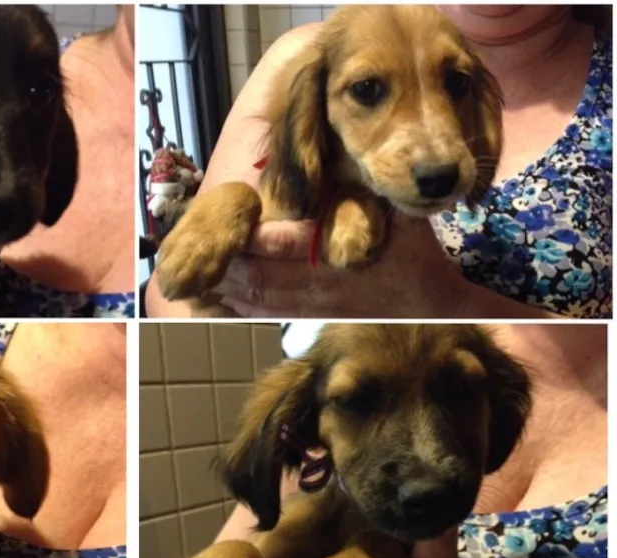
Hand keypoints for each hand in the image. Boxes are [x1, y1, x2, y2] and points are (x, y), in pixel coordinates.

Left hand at [213, 215, 465, 317]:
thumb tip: (348, 155)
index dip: (255, 236)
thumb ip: (373, 191)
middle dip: (231, 264)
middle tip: (208, 248)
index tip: (237, 222)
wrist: (430, 310)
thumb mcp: (402, 217)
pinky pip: (268, 318)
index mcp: (340, 253)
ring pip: (259, 301)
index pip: (287, 244)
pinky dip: (243, 307)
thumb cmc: (414, 256)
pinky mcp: (310, 323)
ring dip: (231, 287)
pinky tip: (227, 293)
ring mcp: (313, 309)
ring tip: (207, 270)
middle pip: (261, 278)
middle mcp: (321, 286)